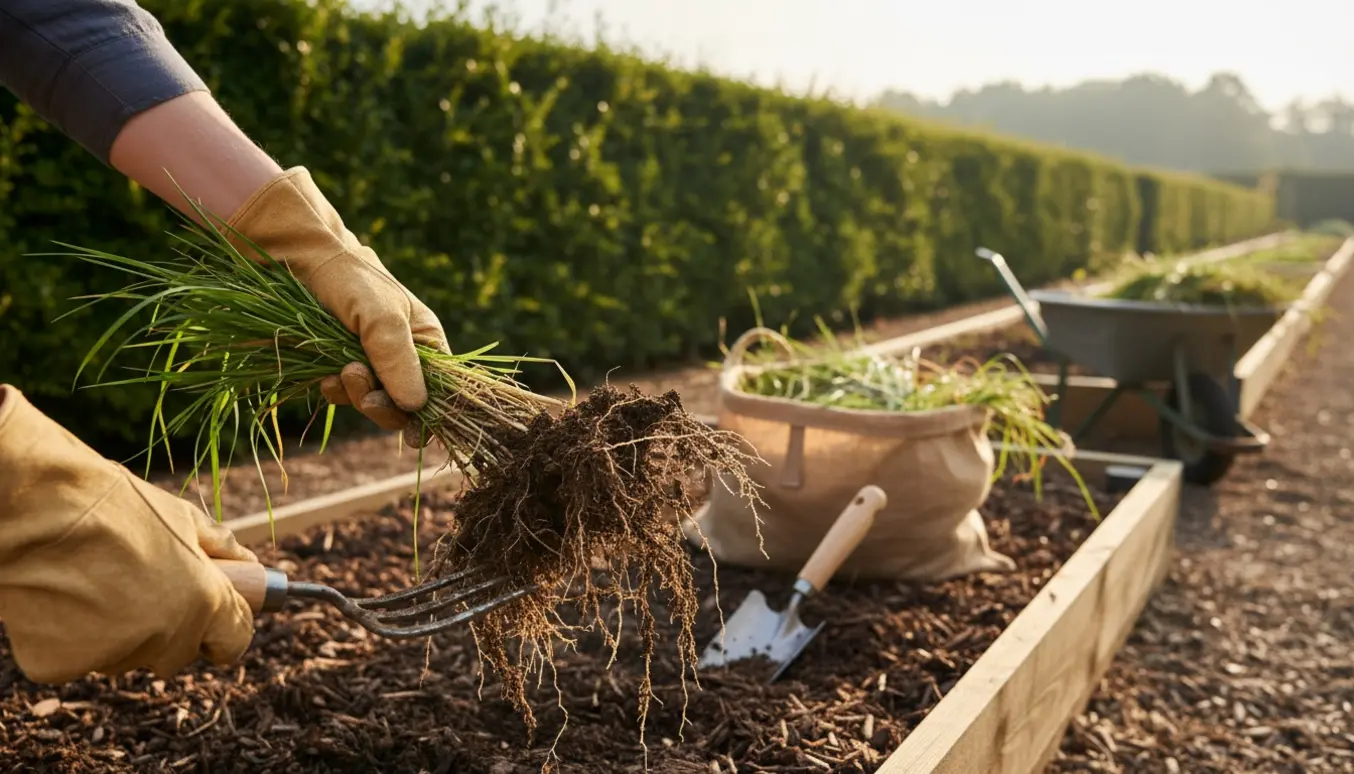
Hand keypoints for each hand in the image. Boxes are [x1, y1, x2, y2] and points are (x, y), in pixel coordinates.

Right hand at [0, 385, 256, 683]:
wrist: (34, 508)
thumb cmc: (109, 503)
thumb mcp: (179, 514)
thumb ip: (220, 546)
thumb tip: (247, 562)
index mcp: (204, 601)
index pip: (234, 640)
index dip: (225, 626)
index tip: (213, 615)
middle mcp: (165, 636)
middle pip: (177, 653)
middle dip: (168, 628)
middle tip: (138, 585)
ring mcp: (112, 655)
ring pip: (124, 656)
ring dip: (116, 631)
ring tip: (92, 579)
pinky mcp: (61, 665)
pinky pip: (75, 658)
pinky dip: (67, 636)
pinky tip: (59, 595)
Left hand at [224, 167, 446, 444]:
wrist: (294, 260)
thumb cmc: (348, 279)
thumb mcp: (383, 317)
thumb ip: (399, 361)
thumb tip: (417, 407)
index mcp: (424, 341)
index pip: (441, 390)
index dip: (428, 412)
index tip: (411, 428)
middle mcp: (401, 357)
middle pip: (405, 407)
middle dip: (383, 404)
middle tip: (358, 381)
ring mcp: (369, 364)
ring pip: (373, 405)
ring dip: (355, 396)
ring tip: (342, 370)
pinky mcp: (337, 368)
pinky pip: (344, 398)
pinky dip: (335, 392)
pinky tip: (325, 375)